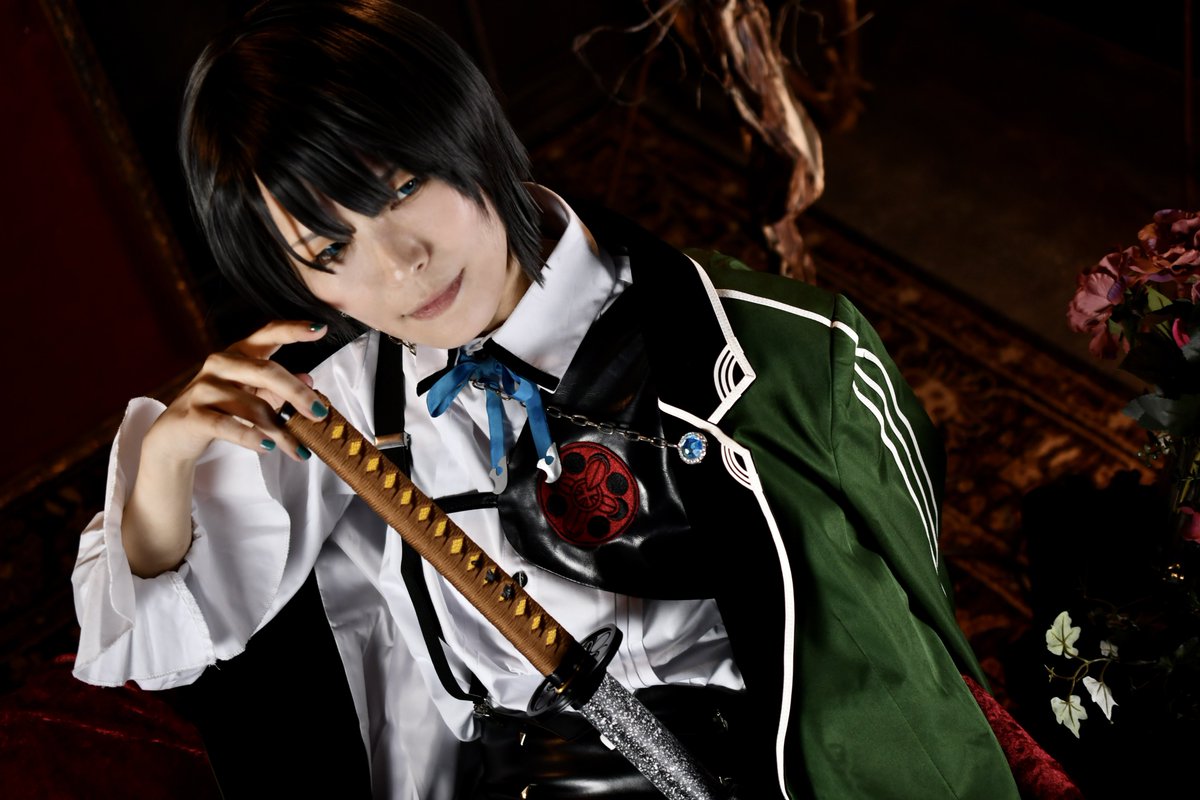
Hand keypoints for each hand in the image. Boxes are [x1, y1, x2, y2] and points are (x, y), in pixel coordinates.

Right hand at [122, 320, 330, 576]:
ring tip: (300, 450)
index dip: (293, 330)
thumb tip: (310, 381)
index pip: (267, 334)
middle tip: (319, 414)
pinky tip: (269, 448)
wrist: (174, 437)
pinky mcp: (192, 414)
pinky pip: (228, 425)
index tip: (321, 329)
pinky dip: (251, 437)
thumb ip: (278, 389)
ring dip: (280, 431)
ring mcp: (203, 387)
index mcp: (238, 354)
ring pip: (252, 406)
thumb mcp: (251, 396)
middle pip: (267, 372)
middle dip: (297, 394)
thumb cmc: (220, 410)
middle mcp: (220, 364)